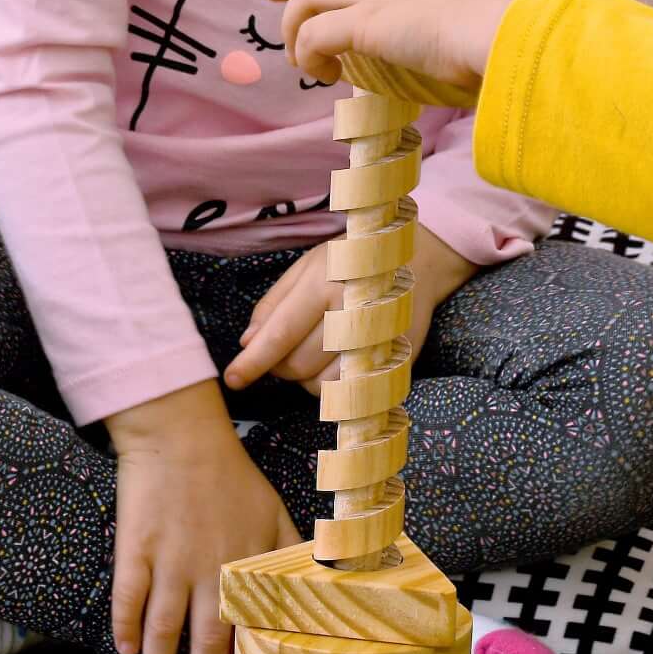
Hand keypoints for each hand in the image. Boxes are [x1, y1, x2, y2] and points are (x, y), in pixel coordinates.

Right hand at [103, 382, 301, 653]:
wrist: (180, 434)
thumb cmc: (230, 475)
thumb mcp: (273, 512)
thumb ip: (290, 554)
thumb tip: (317, 588)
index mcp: (243, 566)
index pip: (246, 630)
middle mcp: (206, 570)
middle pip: (204, 642)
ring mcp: (167, 561)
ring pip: (161, 630)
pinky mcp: (134, 548)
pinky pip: (128, 597)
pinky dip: (124, 627)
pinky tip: (125, 651)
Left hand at [225, 235, 476, 390]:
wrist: (419, 260)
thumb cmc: (353, 262)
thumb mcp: (307, 268)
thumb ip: (274, 305)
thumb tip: (248, 343)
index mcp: (326, 283)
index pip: (282, 333)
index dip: (254, 361)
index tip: (233, 378)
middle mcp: (353, 311)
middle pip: (297, 365)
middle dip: (279, 366)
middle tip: (284, 349)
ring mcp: (377, 340)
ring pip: (320, 385)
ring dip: (304, 378)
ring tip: (314, 350)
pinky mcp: (394, 360)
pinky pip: (347, 392)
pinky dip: (330, 385)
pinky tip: (335, 361)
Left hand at [265, 0, 536, 108]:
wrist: (515, 27)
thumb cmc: (517, 24)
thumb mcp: (493, 8)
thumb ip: (475, 19)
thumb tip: (479, 51)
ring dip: (294, 26)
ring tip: (297, 57)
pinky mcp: (366, 22)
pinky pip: (316, 35)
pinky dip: (308, 55)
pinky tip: (317, 72)